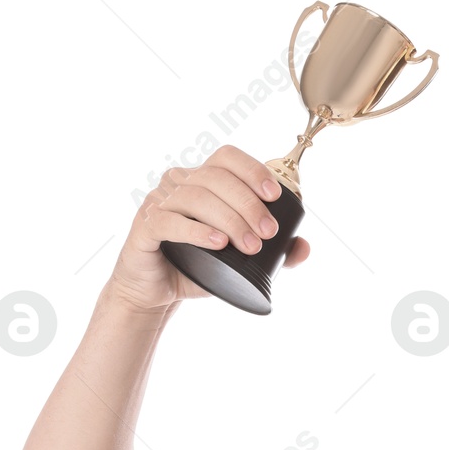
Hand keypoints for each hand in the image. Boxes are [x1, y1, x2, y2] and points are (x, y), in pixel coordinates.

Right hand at [109, 144, 311, 313]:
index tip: (274, 195)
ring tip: (250, 246)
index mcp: (201, 179)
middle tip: (268, 233)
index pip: (227, 157)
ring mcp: (158, 202)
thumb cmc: (198, 266)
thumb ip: (274, 253)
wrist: (158, 291)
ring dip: (229, 220)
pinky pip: (169, 221)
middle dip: (248, 204)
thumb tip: (304, 248)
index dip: (252, 170)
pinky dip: (197, 231)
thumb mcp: (239, 259)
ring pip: (196, 198)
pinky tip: (218, 243)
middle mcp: (178, 183)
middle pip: (216, 178)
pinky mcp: (144, 226)